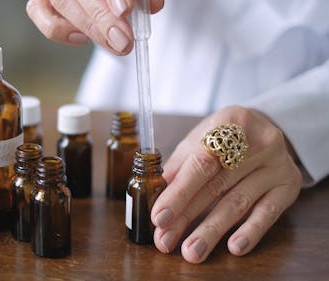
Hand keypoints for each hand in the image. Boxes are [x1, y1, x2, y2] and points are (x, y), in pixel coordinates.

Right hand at [26, 0, 163, 54]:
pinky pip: (43, 18)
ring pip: (62, 3)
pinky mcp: (39, 3)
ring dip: (91, 28)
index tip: (127, 10)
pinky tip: (83, 39)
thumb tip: (152, 6)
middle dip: (103, 19)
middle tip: (124, 41)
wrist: (99, 0)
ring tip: (116, 45)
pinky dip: (62, 32)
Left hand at [151, 106, 301, 262]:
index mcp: (229, 122)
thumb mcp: (199, 140)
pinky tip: (234, 247)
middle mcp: (258, 141)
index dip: (178, 193)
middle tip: (166, 241)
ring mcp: (277, 163)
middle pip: (217, 185)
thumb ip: (178, 166)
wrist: (265, 129)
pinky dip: (250, 231)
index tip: (159, 217)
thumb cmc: (223, 138)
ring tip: (192, 251)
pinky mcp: (289, 184)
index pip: (200, 164)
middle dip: (187, 217)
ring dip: (212, 231)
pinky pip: (268, 212)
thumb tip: (156, 197)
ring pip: (238, 202)